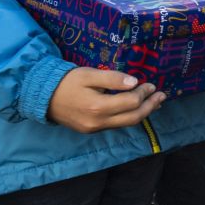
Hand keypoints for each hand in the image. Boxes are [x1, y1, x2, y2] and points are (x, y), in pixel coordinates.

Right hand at [47, 68, 165, 132]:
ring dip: (142, 113)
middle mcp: (98, 122)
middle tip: (162, 96)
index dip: (144, 93)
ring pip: (125, 124)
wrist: (42, 97)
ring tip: (154, 103)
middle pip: (133, 117)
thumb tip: (134, 83)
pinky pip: (116, 125)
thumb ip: (112, 78)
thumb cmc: (66, 82)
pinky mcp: (91, 130)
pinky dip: (129, 117)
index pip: (130, 102)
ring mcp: (94, 129)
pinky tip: (135, 109)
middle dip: (150, 106)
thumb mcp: (89, 74)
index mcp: (97, 107)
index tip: (150, 84)